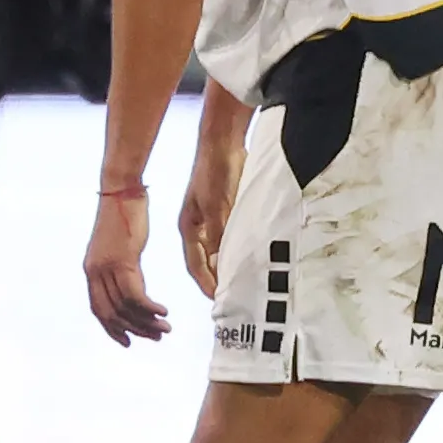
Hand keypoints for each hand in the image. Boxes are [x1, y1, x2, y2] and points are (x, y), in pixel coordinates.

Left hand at [85, 190, 169, 345]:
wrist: (122, 192)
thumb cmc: (124, 216)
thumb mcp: (120, 248)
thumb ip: (122, 269)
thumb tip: (134, 287)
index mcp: (91, 271)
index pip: (98, 310)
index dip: (112, 329)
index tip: (128, 341)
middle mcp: (94, 272)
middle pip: (112, 313)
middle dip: (134, 330)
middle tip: (155, 337)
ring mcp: (106, 267)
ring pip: (125, 307)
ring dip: (146, 322)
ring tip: (164, 329)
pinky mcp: (122, 261)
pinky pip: (135, 295)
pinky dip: (149, 308)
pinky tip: (163, 312)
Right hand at [178, 147, 239, 299]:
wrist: (224, 142)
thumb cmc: (215, 172)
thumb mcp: (217, 207)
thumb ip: (218, 237)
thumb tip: (220, 266)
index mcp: (189, 228)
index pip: (196, 266)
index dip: (207, 284)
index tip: (221, 301)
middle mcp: (199, 227)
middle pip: (208, 261)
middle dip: (219, 279)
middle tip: (236, 297)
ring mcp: (213, 218)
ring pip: (222, 250)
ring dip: (231, 264)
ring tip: (247, 281)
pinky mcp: (228, 210)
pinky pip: (235, 236)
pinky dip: (242, 248)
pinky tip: (254, 255)